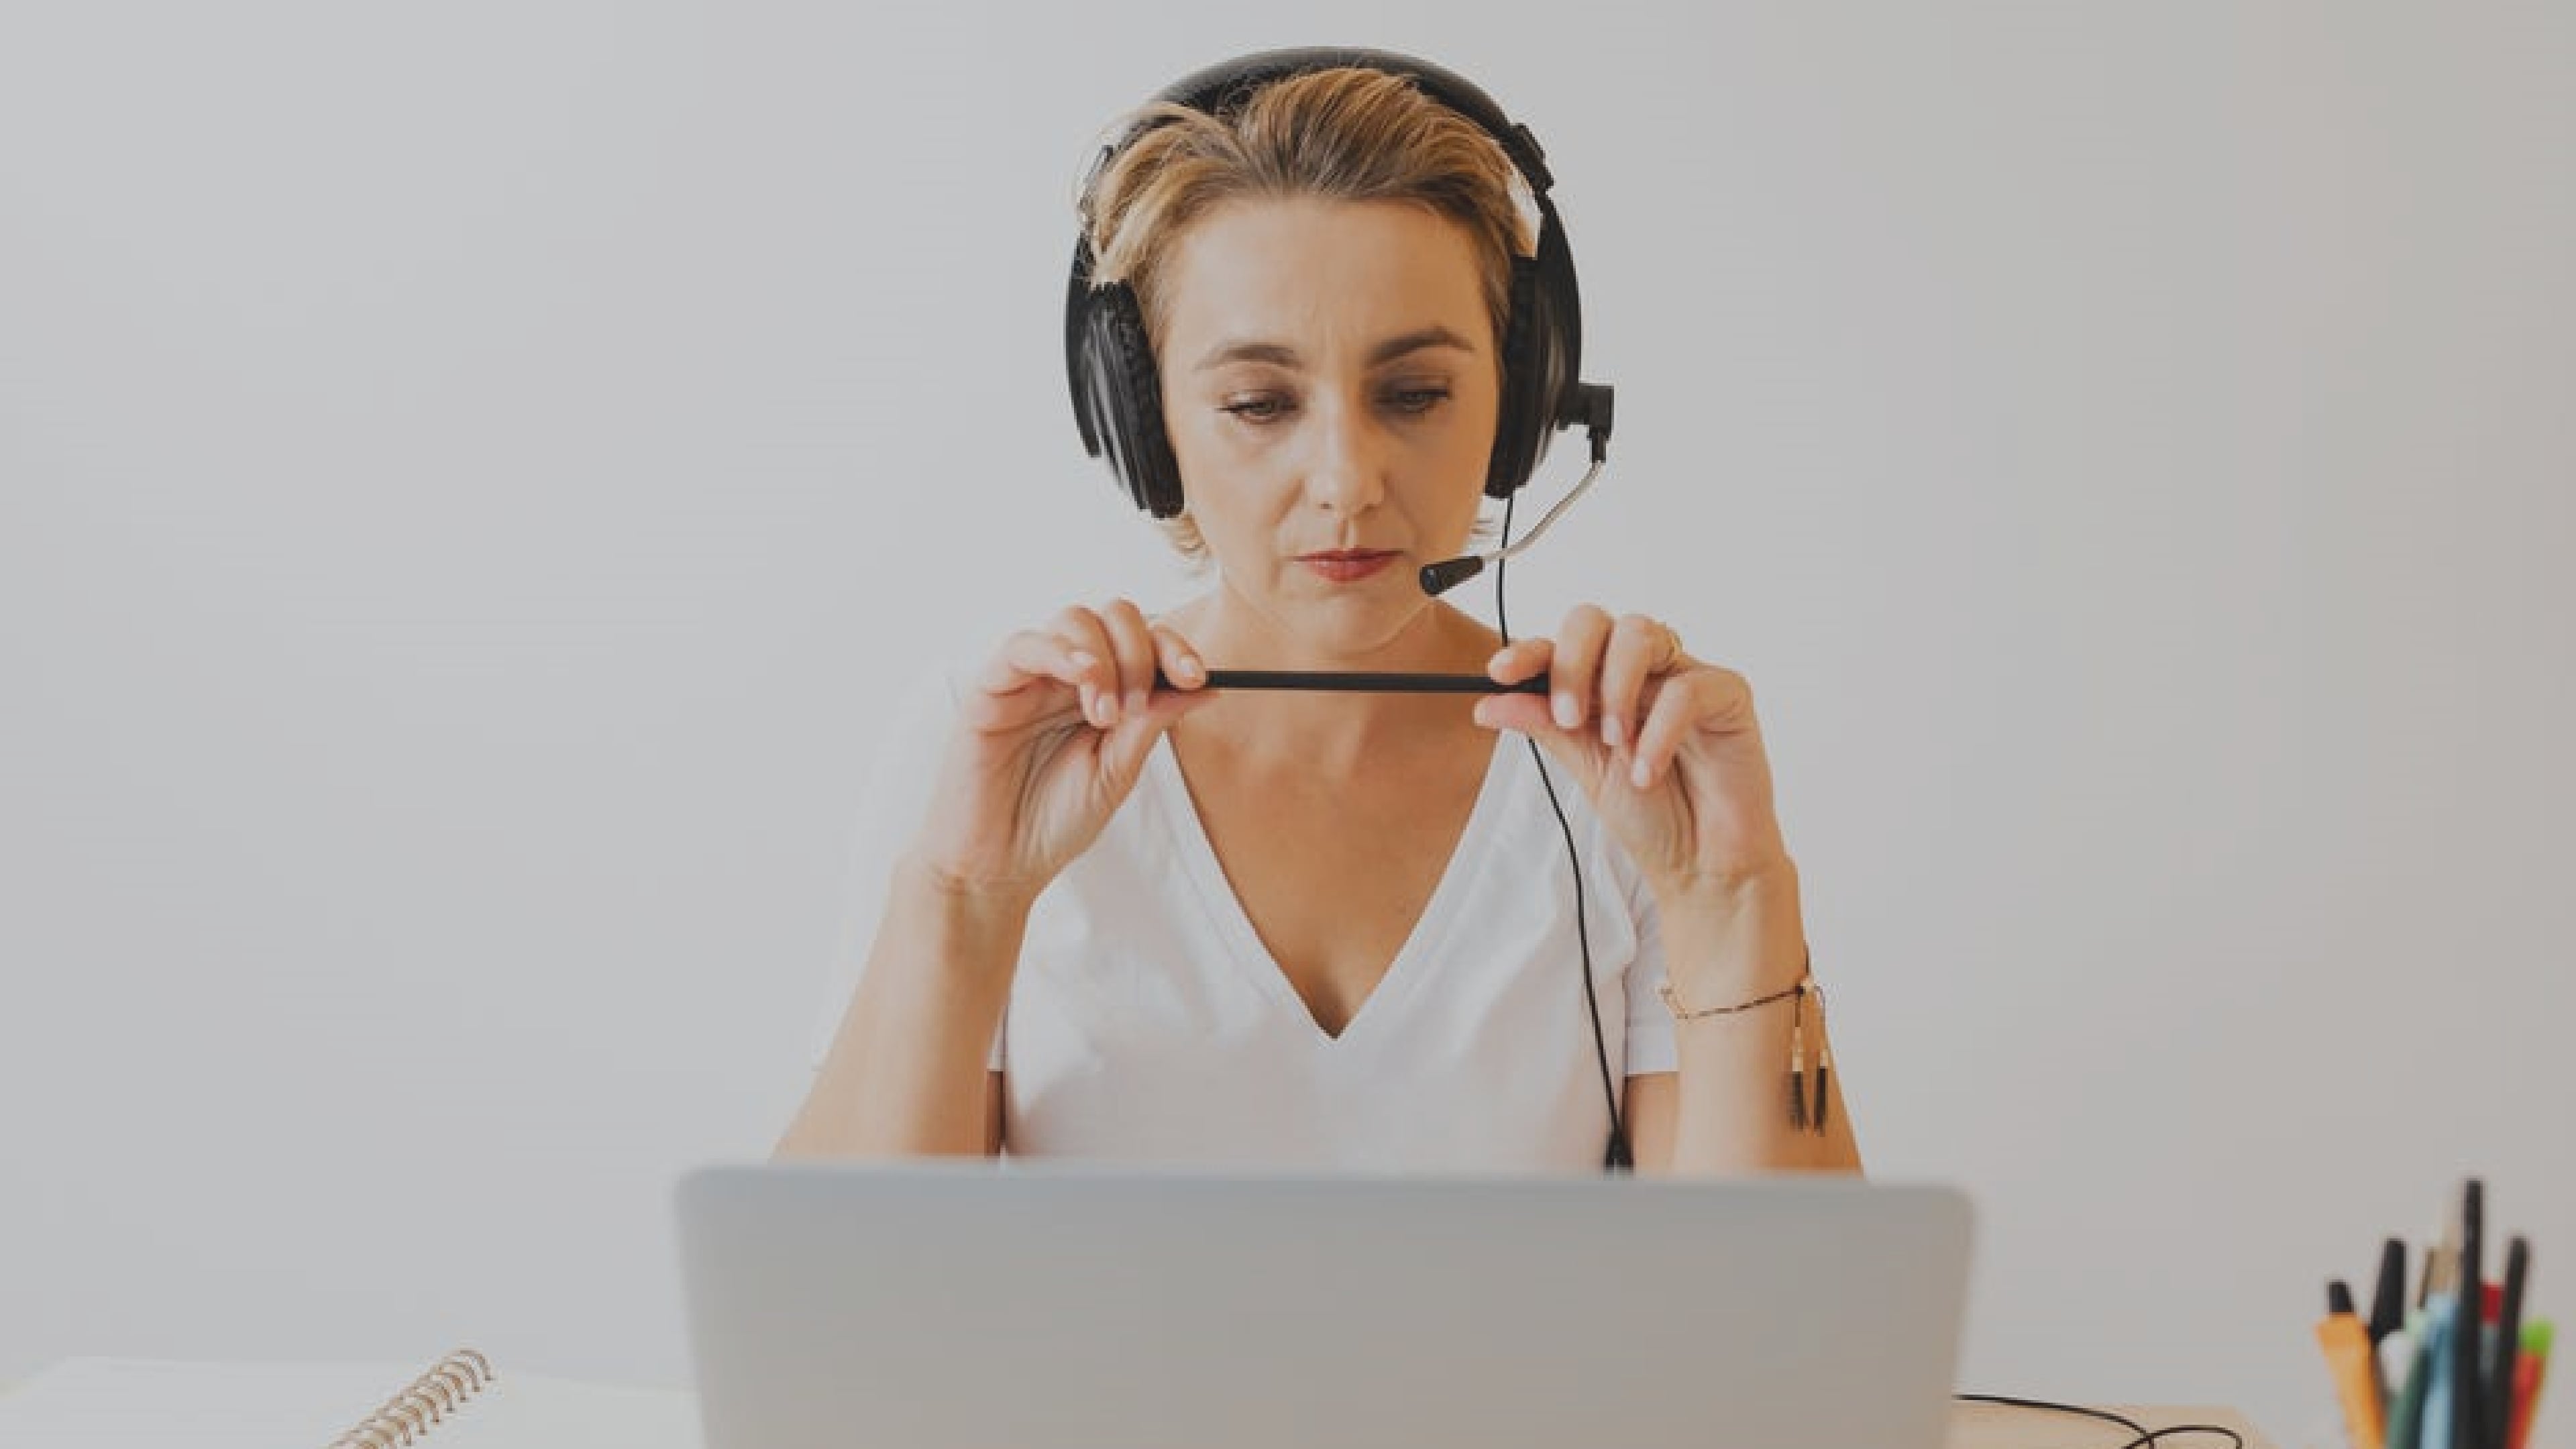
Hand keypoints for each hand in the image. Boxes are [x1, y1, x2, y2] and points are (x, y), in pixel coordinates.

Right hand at [910, 599, 1214, 903]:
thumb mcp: (1117, 772)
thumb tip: (1208, 686)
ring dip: (1104, 658)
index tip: (1196, 678)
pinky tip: (1082, 676)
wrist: (999, 865)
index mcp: (1104, 691)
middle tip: (1138, 706)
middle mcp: (1068, 676)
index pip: (1145, 641)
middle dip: (1141, 653)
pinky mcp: (991, 688)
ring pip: (1074, 620)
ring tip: (1104, 715)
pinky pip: (1023, 645)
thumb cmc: (1054, 822)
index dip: (1174, 648)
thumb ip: (1152, 724)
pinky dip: (1058, 650)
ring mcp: (1030, 678)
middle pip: (1114, 616)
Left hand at [1472, 606, 1792, 902]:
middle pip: (1596, 621)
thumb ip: (1544, 726)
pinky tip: (1648, 771)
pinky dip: (1659, 731)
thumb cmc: (1650, 813)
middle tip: (1568, 717)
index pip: (1560, 645)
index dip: (1528, 651)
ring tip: (1614, 743)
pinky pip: (1686, 688)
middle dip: (1571, 663)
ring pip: (1640, 634)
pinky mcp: (1728, 694)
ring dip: (1615, 689)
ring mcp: (1685, 675)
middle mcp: (1642, 670)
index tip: (1499, 673)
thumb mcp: (1583, 765)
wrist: (1700, 863)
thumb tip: (1487, 703)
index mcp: (1603, 682)